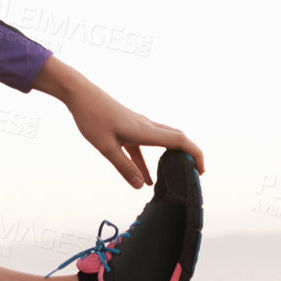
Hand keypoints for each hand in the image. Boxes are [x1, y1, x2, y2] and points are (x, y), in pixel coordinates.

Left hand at [61, 79, 205, 188]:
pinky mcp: (129, 127)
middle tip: (194, 175)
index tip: (200, 171)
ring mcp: (138, 125)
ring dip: (171, 158)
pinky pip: (144, 146)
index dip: (195, 155)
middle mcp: (146, 126)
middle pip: (177, 139)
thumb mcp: (105, 147)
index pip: (180, 141)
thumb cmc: (92, 118)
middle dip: (189, 156)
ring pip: (163, 141)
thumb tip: (140, 186)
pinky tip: (144, 178)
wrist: (80, 94)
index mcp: (145, 131)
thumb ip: (124, 167)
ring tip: (173, 178)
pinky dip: (148, 161)